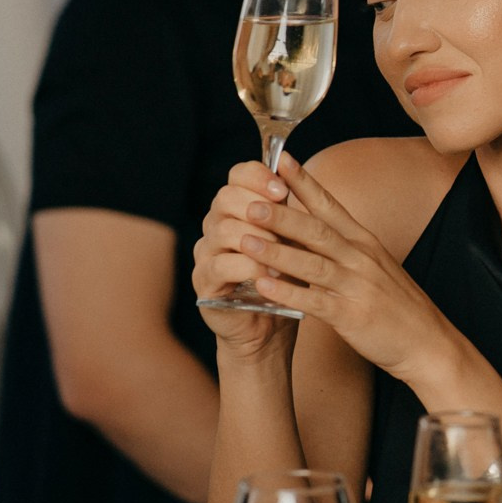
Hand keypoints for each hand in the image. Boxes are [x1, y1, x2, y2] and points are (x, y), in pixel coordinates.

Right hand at [193, 162, 299, 359]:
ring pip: (224, 230)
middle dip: (259, 207)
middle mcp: (215, 226)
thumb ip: (290, 215)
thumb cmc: (285, 279)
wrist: (272, 326)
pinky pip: (221, 265)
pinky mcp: (204, 282)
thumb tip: (297, 180)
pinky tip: (271, 274)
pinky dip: (250, 267)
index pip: (237, 176)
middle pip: (225, 197)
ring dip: (260, 239)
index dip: (258, 176)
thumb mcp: (294, 242)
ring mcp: (206, 253)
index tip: (283, 189)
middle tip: (285, 222)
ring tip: (285, 254)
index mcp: (237, 209)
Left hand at [218, 152, 458, 381]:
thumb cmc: (398, 306)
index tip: (281, 160)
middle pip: (317, 230)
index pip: (331, 205)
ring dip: (277, 251)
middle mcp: (361, 258)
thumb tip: (307, 231)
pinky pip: (316, 302)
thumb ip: (343, 249)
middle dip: (281, 215)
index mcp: (365, 243)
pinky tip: (263, 287)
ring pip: (313, 263)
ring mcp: (358, 286)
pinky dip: (288, 293)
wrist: (429, 344)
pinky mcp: (353, 315)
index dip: (305, 183)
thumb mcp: (374, 267)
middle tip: (248, 201)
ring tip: (245, 240)